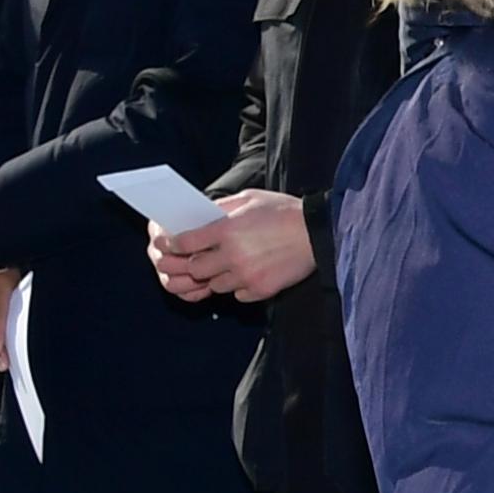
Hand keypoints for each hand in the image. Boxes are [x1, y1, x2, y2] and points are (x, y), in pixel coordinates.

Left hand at [151, 188, 314, 303]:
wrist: (319, 233)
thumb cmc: (284, 212)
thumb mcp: (249, 198)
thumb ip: (221, 208)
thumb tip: (197, 215)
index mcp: (227, 229)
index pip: (184, 243)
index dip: (174, 245)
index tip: (175, 245)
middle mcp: (233, 255)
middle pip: (194, 269)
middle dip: (194, 264)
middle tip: (201, 258)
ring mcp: (246, 275)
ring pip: (215, 285)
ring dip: (217, 276)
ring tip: (231, 263)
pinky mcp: (260, 290)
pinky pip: (237, 295)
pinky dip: (238, 286)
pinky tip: (249, 272)